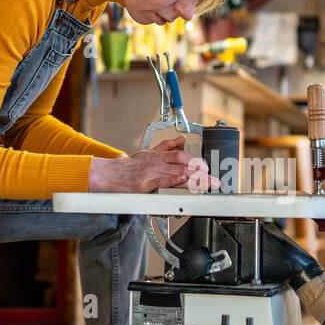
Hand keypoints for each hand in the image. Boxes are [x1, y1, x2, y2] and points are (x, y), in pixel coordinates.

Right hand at [87, 134, 217, 192]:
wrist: (108, 174)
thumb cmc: (128, 166)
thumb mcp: (148, 152)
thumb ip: (165, 146)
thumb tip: (182, 139)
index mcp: (159, 155)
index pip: (184, 156)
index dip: (199, 163)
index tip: (210, 170)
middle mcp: (157, 162)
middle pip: (186, 165)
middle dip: (203, 174)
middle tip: (215, 182)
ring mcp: (151, 173)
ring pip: (177, 172)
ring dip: (195, 179)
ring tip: (207, 185)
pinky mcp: (144, 185)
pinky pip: (161, 181)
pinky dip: (173, 179)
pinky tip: (184, 180)